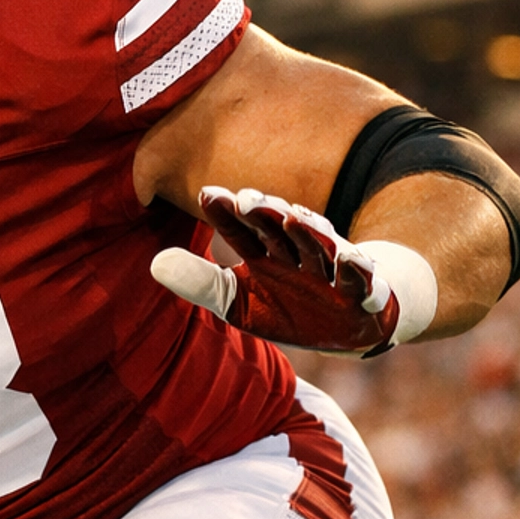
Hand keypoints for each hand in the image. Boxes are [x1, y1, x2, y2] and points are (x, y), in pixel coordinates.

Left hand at [150, 186, 435, 354]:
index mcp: (269, 252)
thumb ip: (200, 282)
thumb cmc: (291, 307)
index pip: (243, 228)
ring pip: (323, 246)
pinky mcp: (366, 292)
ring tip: (295, 217)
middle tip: (248, 198)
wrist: (352, 325)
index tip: (208, 193)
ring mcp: (335, 271)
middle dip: (268, 213)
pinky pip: (365, 281)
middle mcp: (301, 253)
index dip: (228, 212)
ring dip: (310, 231)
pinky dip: (360, 272)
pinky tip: (352, 260)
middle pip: (283, 228)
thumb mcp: (237, 302)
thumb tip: (153, 261)